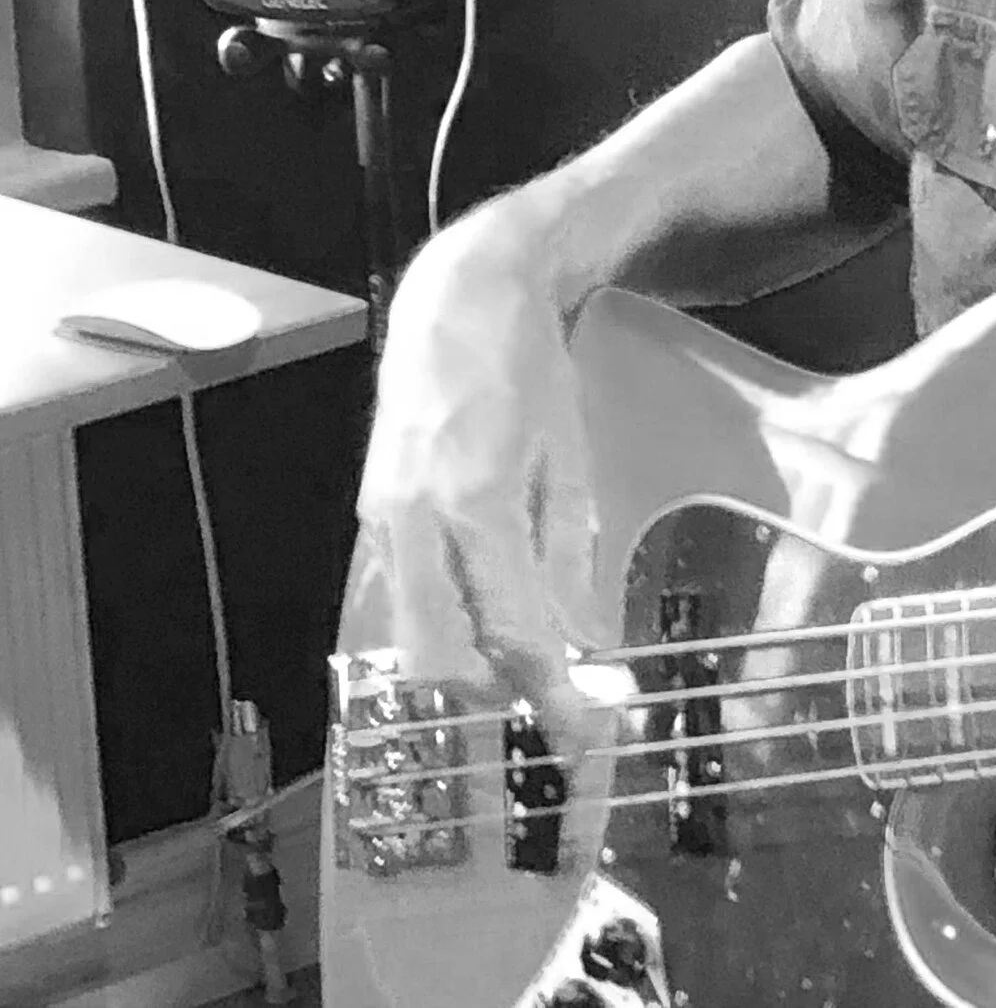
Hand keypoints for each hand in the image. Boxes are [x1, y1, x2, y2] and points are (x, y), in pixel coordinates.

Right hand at [355, 206, 596, 751]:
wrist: (458, 299)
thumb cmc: (530, 371)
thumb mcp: (571, 462)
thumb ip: (569, 561)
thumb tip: (588, 647)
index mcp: (477, 501)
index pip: (510, 630)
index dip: (549, 693)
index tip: (586, 733)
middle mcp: (416, 520)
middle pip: (439, 658)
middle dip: (495, 700)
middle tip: (556, 713)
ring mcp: (382, 519)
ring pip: (411, 637)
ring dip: (466, 671)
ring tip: (530, 675)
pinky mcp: (370, 516)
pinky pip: (401, 598)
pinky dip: (442, 626)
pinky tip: (486, 627)